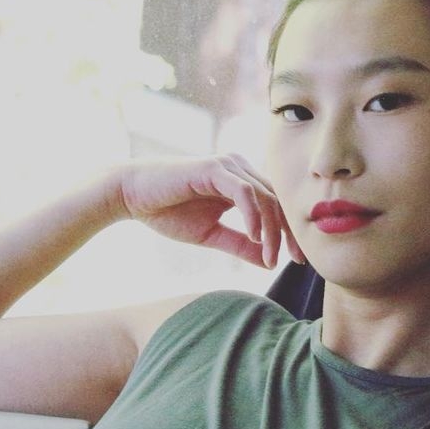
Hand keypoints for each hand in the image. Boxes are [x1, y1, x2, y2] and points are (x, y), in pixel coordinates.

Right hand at [114, 154, 303, 268]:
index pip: (276, 206)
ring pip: (264, 197)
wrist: (131, 196)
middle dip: (288, 232)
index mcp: (241, 182)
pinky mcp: (214, 168)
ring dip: (271, 229)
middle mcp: (240, 169)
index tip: (298, 260)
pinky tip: (254, 236)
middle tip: (297, 260)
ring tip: (270, 255)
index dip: (289, 232)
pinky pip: (243, 191)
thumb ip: (240, 244)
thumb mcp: (211, 234)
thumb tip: (269, 262)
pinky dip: (253, 215)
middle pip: (277, 200)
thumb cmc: (168, 212)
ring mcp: (228, 166)